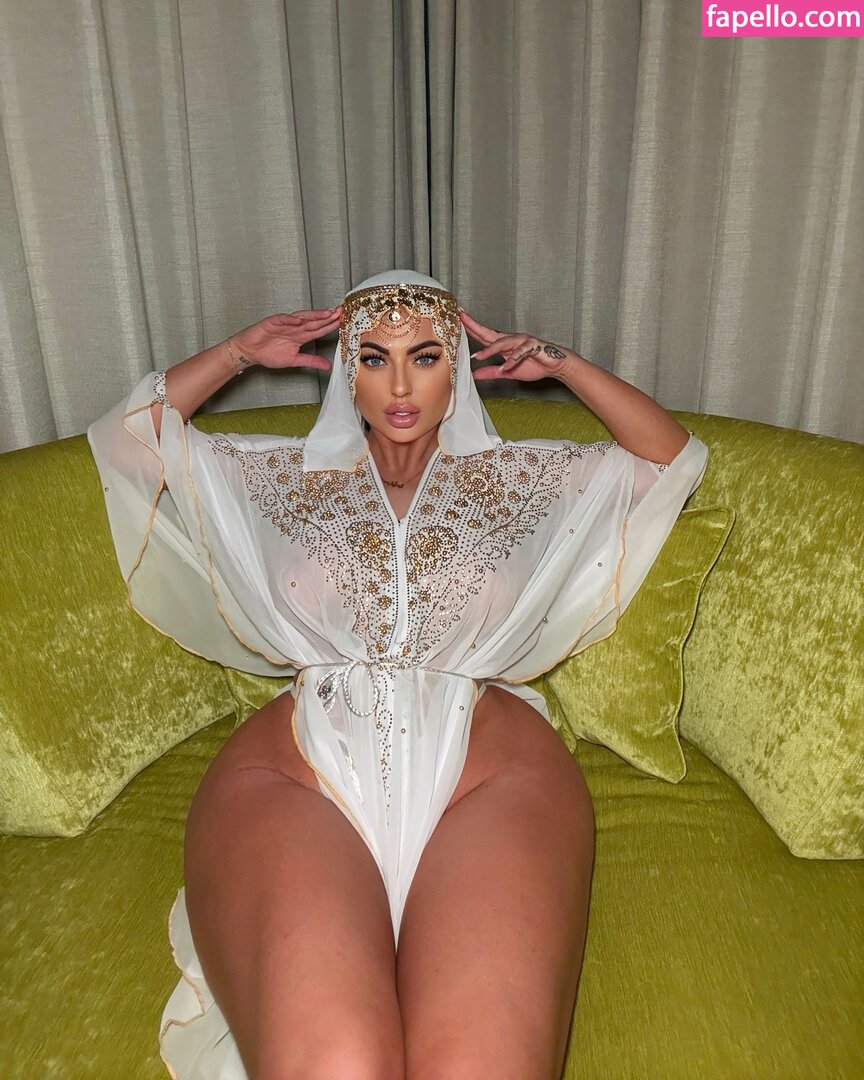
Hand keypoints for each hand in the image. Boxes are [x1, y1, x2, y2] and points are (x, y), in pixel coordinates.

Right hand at [229, 305, 343, 372]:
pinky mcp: (271, 323)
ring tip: (326, 313)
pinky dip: (290, 320)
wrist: (249, 352)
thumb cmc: (268, 353)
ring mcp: (283, 324)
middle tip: (341, 313)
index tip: (343, 323)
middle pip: (314, 321)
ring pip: (301, 317)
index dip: (331, 326)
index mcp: (300, 336)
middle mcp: (294, 328)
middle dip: (327, 317)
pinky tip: (299, 320)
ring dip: (314, 315)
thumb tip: (327, 366)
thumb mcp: (294, 360)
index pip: (319, 330)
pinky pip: (282, 320)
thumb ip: (311, 361)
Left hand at [458, 308, 572, 381]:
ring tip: (478, 356)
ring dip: (490, 350)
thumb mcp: (508, 372)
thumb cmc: (534, 365)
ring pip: (503, 343)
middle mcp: (511, 339)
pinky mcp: (533, 347)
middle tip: (462, 318)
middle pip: (490, 333)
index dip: (471, 327)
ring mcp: (522, 341)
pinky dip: (513, 360)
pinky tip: (505, 367)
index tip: (458, 319)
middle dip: (475, 326)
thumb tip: (475, 374)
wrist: (555, 366)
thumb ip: (492, 372)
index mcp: (504, 344)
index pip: (484, 335)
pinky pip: (521, 353)